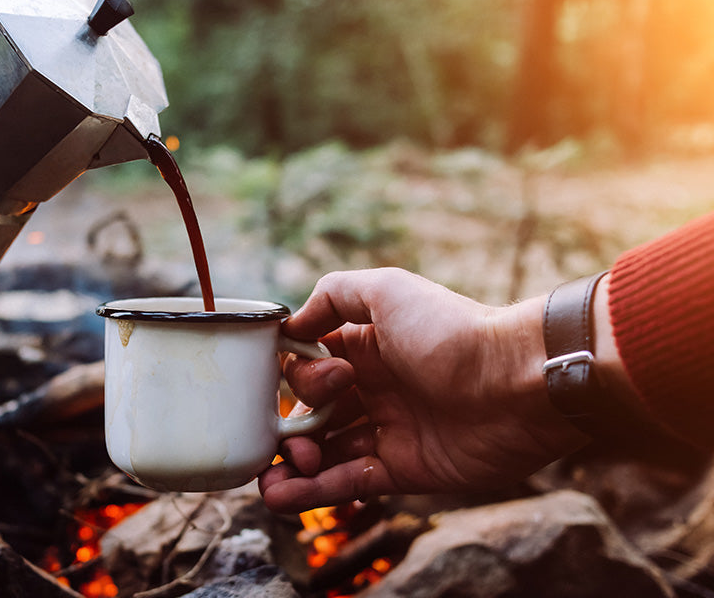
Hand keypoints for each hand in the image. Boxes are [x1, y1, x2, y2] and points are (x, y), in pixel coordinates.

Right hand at [259, 268, 590, 513]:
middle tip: (293, 444)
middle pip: (312, 414)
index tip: (326, 383)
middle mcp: (373, 390)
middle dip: (290, 430)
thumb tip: (291, 327)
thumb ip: (333, 295)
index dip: (301, 379)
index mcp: (366, 349)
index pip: (310, 369)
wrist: (519, 382)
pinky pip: (350, 481)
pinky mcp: (405, 469)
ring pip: (326, 454)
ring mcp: (388, 431)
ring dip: (292, 469)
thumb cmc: (454, 331)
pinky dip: (315, 491)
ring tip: (268, 485)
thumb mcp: (389, 290)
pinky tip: (283, 496)